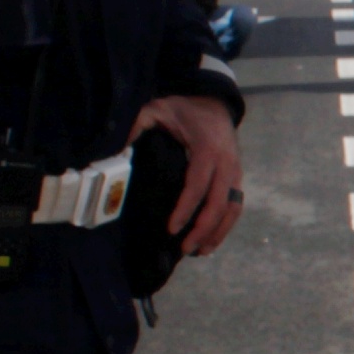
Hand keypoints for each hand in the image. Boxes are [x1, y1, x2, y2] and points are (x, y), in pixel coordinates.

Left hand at [130, 94, 245, 255]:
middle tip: (184, 249)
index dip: (186, 209)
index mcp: (207, 149)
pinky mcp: (238, 177)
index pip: (198, 185)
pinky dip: (226, 224)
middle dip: (203, 229)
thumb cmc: (184, 108)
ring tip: (201, 251)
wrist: (215, 101)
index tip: (171, 228)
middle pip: (219, 204)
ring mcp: (236, 171)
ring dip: (218, 232)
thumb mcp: (158, 109)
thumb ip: (138, 124)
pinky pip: (236, 205)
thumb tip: (115, 150)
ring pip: (232, 208)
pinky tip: (211, 239)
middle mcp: (227, 164)